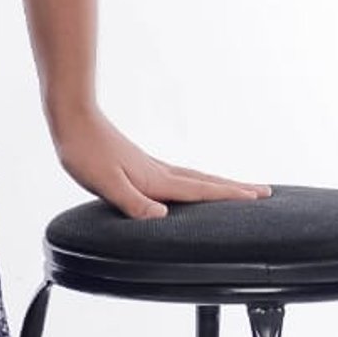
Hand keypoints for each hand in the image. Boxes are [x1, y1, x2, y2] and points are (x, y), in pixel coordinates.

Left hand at [50, 103, 271, 221]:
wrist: (72, 118)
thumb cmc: (84, 152)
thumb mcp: (105, 183)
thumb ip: (132, 202)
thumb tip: (161, 218)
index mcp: (156, 179)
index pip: (200, 190)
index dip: (229, 195)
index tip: (258, 196)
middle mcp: (159, 171)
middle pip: (206, 181)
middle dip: (235, 188)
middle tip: (265, 192)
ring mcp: (151, 166)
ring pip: (194, 177)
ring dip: (218, 184)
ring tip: (237, 189)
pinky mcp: (140, 164)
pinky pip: (179, 176)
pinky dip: (196, 181)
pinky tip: (188, 186)